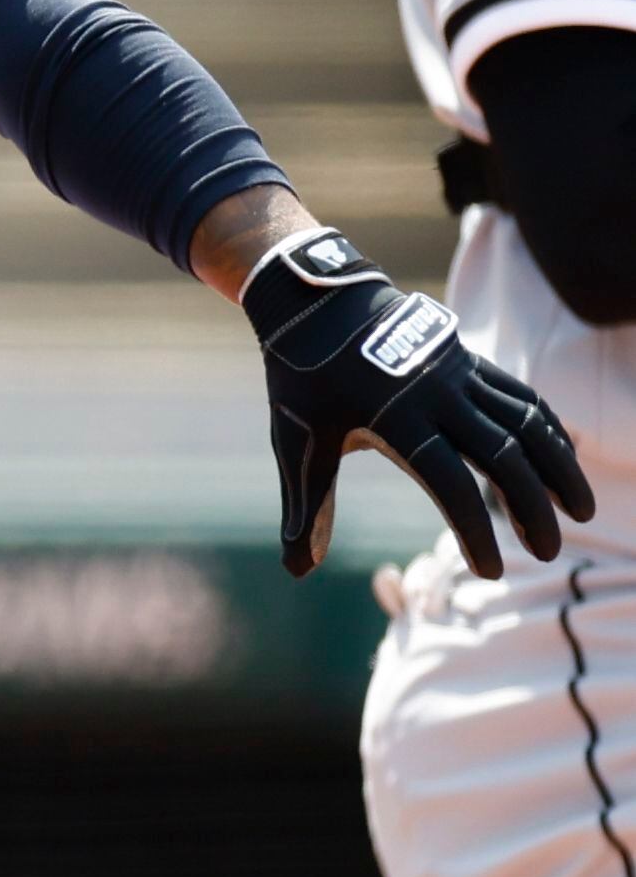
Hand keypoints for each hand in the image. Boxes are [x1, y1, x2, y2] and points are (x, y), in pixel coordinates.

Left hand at [244, 228, 591, 577]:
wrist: (316, 304)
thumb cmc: (303, 378)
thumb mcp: (296, 441)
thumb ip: (307, 506)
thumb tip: (296, 572)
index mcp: (397, 418)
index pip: (450, 483)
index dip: (474, 530)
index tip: (490, 570)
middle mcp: (439, 395)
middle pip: (504, 456)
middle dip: (531, 507)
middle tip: (547, 551)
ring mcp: (461, 375)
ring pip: (527, 423)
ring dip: (559, 467)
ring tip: (581, 510)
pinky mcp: (471, 361)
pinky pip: (521, 397)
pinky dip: (548, 429)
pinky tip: (564, 458)